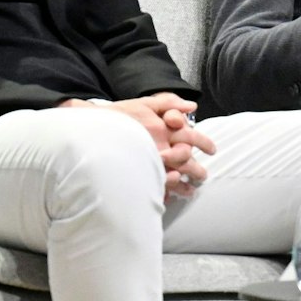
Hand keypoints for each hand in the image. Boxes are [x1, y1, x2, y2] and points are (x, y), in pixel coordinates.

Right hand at [61, 92, 216, 199]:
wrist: (88, 129)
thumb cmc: (118, 115)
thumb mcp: (143, 103)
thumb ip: (169, 102)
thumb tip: (192, 107)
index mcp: (164, 128)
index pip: (191, 137)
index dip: (204, 143)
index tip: (212, 150)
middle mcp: (159, 146)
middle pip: (186, 161)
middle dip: (197, 170)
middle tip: (203, 176)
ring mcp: (148, 163)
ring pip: (173, 178)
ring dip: (184, 186)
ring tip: (191, 192)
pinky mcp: (137, 175)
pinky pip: (154, 188)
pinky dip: (163, 193)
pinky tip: (169, 198)